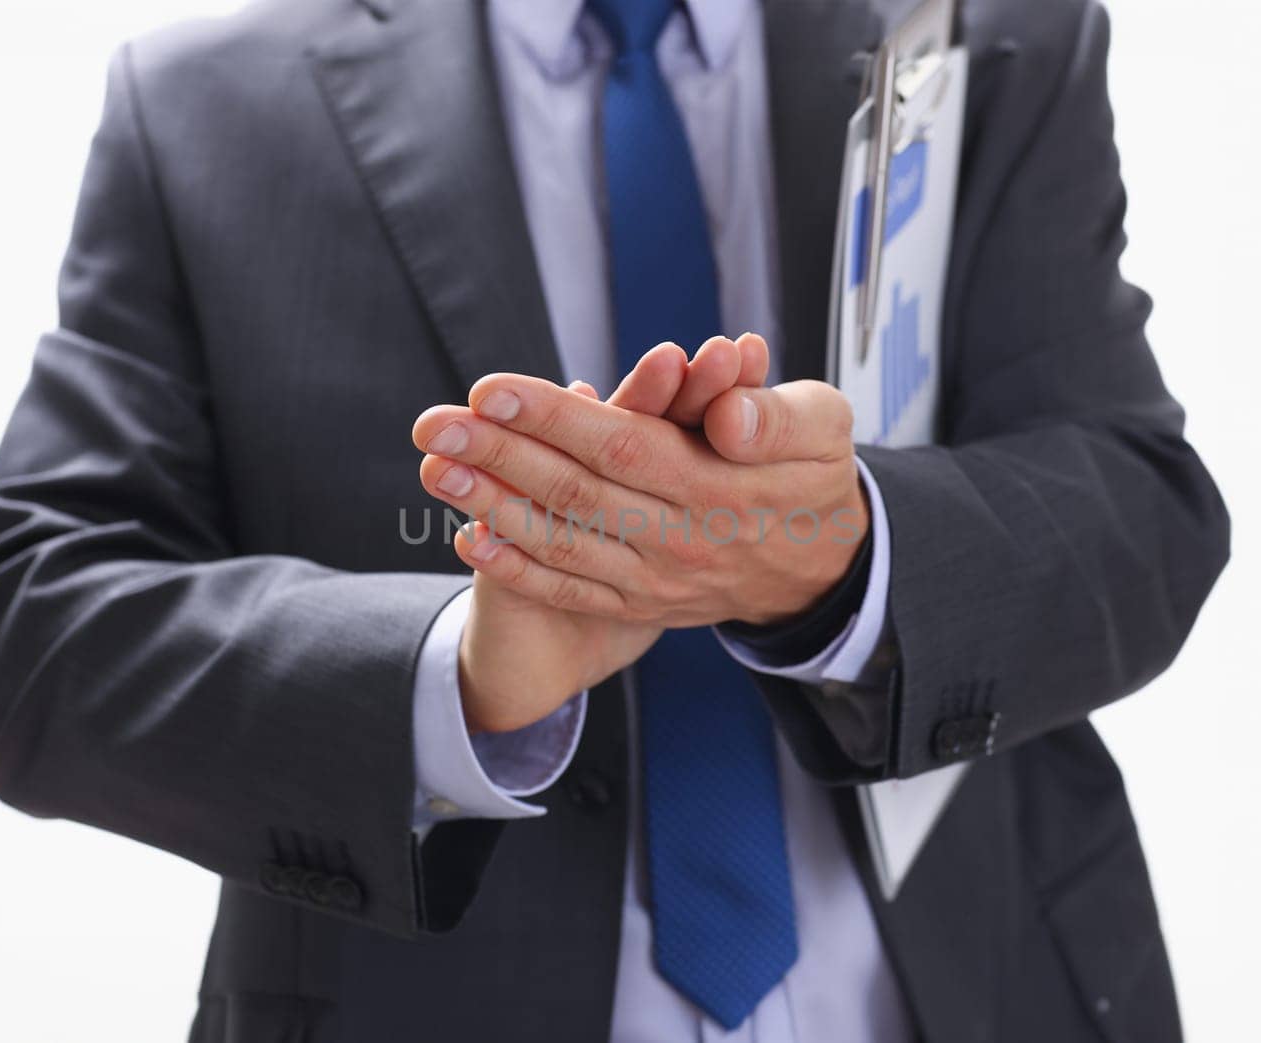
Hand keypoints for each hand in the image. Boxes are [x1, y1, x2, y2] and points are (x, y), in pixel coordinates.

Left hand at [412, 333, 866, 634]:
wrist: (825, 565)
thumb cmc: (813, 473)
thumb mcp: (822, 426)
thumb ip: (774, 417)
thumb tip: (726, 416)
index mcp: (720, 486)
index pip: (624, 446)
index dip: (553, 419)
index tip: (492, 389)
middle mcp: (682, 539)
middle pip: (577, 494)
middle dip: (499, 457)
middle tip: (434, 423)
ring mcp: (659, 579)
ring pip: (565, 543)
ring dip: (493, 508)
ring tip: (436, 471)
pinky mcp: (644, 605)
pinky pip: (574, 591)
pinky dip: (519, 569)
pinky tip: (470, 540)